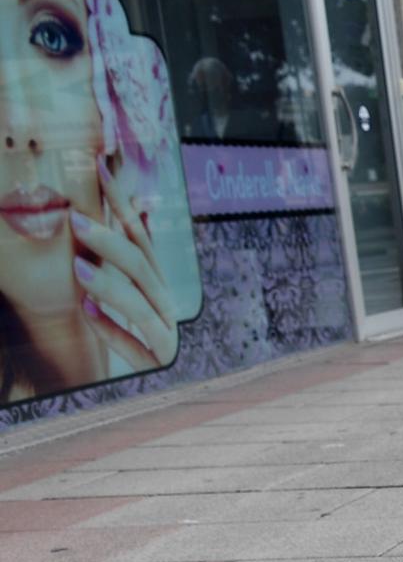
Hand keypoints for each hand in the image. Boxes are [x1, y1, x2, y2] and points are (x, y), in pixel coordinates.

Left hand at [72, 155, 176, 370]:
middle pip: (142, 269)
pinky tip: (88, 314)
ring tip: (78, 267)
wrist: (169, 391)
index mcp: (160, 285)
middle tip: (75, 220)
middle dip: (110, 243)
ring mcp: (166, 337)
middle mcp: (166, 306)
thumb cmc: (144, 340)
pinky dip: (112, 331)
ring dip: (111, 285)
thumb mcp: (141, 296)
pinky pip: (135, 347)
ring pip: (141, 306)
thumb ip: (139, 258)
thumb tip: (142, 209)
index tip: (99, 169)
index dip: (122, 203)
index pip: (142, 237)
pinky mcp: (158, 366)